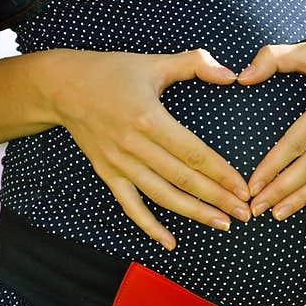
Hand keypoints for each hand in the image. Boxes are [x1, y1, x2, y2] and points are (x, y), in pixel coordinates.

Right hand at [45, 48, 250, 249]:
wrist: (60, 87)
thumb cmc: (112, 71)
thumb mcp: (155, 62)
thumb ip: (196, 63)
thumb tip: (231, 74)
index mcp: (149, 118)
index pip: (193, 154)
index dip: (221, 174)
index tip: (243, 188)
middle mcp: (134, 146)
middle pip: (183, 179)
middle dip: (217, 199)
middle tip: (245, 213)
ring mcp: (119, 163)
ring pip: (162, 196)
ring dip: (194, 213)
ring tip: (222, 224)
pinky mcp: (107, 173)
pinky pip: (131, 206)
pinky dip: (150, 226)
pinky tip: (171, 242)